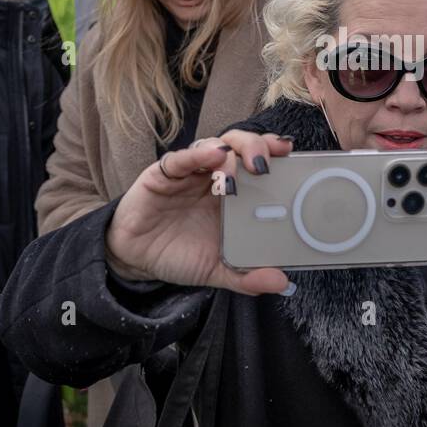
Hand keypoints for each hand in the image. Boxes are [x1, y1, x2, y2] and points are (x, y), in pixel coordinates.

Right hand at [105, 130, 294, 296]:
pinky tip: (212, 157)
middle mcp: (215, 177)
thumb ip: (246, 276)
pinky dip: (198, 155)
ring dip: (234, 150)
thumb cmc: (178, 254)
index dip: (276, 154)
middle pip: (241, 147)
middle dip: (259, 146)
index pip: (260, 163)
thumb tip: (282, 282)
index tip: (292, 153)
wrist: (135, 258)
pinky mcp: (163, 174)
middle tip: (269, 161)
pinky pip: (181, 159)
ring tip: (245, 166)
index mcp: (235, 195)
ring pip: (215, 145)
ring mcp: (190, 172)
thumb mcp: (216, 269)